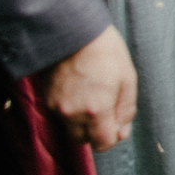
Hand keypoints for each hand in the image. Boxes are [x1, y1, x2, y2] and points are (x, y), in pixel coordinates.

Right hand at [39, 25, 137, 149]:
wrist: (73, 30)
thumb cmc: (106, 51)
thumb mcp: (128, 79)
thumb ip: (126, 111)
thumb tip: (122, 133)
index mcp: (96, 110)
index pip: (102, 144)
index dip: (112, 137)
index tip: (116, 123)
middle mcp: (73, 113)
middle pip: (83, 140)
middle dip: (95, 130)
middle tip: (104, 107)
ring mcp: (56, 106)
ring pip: (70, 128)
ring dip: (81, 120)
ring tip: (91, 93)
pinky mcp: (46, 98)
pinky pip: (60, 114)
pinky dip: (69, 109)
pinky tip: (78, 88)